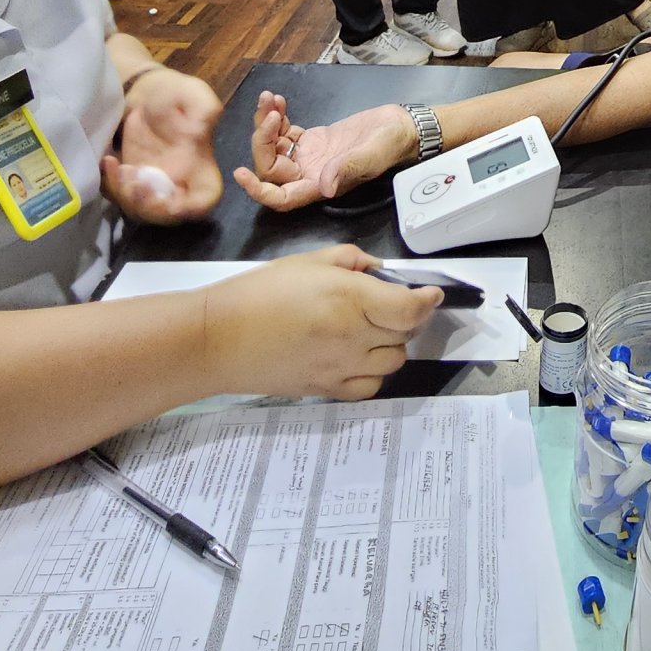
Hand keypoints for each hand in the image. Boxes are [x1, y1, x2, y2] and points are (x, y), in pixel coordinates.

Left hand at [103, 67, 224, 223]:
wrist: (142, 89)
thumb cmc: (172, 92)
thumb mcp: (194, 93)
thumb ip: (205, 109)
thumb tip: (201, 129)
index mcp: (200, 167)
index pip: (203, 201)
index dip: (188, 209)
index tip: (169, 202)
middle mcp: (177, 182)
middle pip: (167, 214)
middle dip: (148, 206)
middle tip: (133, 183)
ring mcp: (150, 183)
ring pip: (139, 209)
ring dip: (125, 195)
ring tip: (116, 165)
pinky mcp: (128, 179)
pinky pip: (118, 195)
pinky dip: (110, 185)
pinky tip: (108, 161)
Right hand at [204, 242, 437, 398]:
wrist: (219, 340)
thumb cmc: (259, 292)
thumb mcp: (307, 261)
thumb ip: (350, 260)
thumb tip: (377, 270)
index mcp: (350, 299)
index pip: (410, 308)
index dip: (427, 300)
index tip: (431, 293)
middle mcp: (354, 337)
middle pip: (406, 333)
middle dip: (406, 316)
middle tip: (388, 303)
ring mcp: (343, 368)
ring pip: (394, 361)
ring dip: (391, 344)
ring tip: (371, 329)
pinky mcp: (329, 390)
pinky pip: (371, 386)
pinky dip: (374, 372)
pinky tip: (358, 356)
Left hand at [233, 93, 416, 210]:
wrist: (402, 127)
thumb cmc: (391, 144)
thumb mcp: (371, 155)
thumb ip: (348, 168)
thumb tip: (326, 185)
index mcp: (320, 185)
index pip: (280, 198)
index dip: (258, 191)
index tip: (241, 173)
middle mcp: (309, 174)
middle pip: (270, 166)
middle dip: (263, 138)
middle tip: (271, 109)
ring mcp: (309, 156)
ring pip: (273, 147)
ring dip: (266, 123)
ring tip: (271, 98)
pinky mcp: (313, 139)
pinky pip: (284, 133)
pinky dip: (277, 117)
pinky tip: (280, 101)